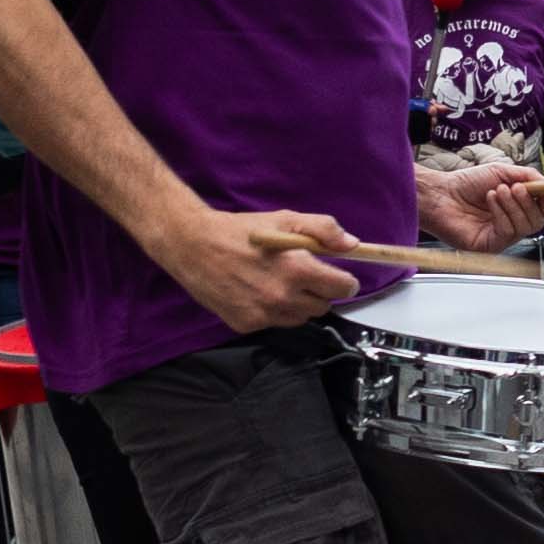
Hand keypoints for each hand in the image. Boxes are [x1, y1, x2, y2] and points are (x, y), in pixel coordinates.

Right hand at [147, 205, 368, 331]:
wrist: (193, 246)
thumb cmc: (240, 231)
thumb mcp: (284, 219)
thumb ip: (323, 229)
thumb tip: (351, 245)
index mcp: (297, 269)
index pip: (341, 288)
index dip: (345, 281)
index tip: (340, 277)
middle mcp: (283, 297)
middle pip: (323, 306)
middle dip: (320, 292)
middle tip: (304, 276)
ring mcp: (264, 314)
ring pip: (300, 318)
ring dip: (299, 304)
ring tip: (280, 283)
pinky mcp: (247, 324)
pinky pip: (275, 323)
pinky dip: (274, 311)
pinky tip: (259, 292)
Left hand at [419, 162, 543, 252]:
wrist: (441, 194)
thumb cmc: (466, 183)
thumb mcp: (502, 171)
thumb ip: (528, 175)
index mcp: (517, 206)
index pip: (543, 209)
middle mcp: (512, 222)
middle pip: (539, 220)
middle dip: (529, 201)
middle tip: (514, 188)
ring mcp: (502, 235)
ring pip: (525, 226)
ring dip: (513, 205)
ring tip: (497, 191)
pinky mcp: (491, 244)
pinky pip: (508, 232)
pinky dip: (502, 213)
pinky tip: (489, 201)